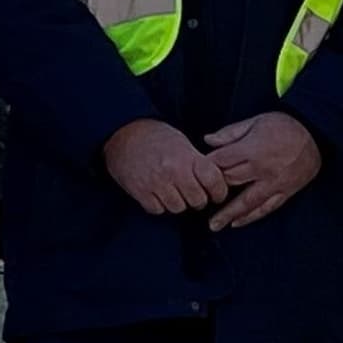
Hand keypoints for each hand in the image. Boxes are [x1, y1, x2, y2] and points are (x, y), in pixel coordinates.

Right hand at [101, 117, 225, 217]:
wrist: (123, 132)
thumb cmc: (155, 136)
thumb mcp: (182, 142)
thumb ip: (198, 162)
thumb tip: (216, 181)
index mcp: (187, 157)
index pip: (214, 181)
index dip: (219, 191)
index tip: (217, 194)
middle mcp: (173, 171)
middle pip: (198, 200)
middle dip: (198, 199)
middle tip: (193, 193)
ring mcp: (156, 183)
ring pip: (178, 208)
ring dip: (178, 203)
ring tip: (174, 192)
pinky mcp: (140, 192)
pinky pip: (158, 210)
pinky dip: (160, 205)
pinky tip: (158, 194)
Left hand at [202, 110, 324, 230]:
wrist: (316, 134)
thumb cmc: (284, 125)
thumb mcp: (256, 121)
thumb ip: (230, 133)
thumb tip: (207, 140)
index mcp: (252, 149)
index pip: (221, 162)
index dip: (206, 168)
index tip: (195, 174)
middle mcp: (261, 169)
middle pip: (230, 183)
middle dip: (213, 191)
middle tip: (198, 201)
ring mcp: (274, 183)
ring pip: (247, 202)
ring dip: (228, 214)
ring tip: (214, 225)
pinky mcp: (285, 191)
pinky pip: (266, 208)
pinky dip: (251, 217)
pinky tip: (237, 223)